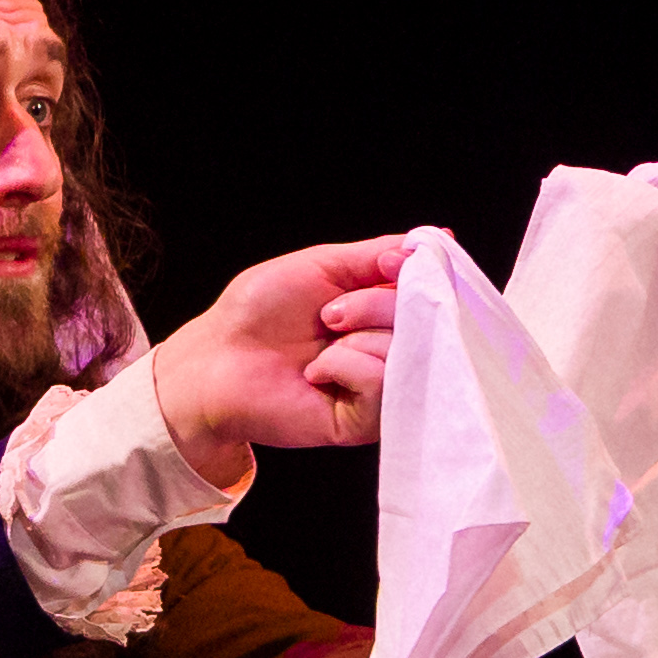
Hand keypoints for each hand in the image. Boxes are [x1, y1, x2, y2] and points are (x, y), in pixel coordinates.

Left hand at [138, 227, 433, 485]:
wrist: (215, 361)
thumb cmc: (258, 312)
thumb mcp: (321, 266)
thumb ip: (379, 254)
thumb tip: (442, 237)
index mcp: (383, 311)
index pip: (433, 290)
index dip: (418, 275)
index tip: (387, 266)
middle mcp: (390, 348)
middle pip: (424, 318)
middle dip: (371, 305)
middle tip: (328, 315)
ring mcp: (382, 386)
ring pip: (406, 351)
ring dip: (356, 338)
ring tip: (320, 347)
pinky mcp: (367, 421)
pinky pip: (384, 384)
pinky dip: (346, 367)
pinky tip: (317, 374)